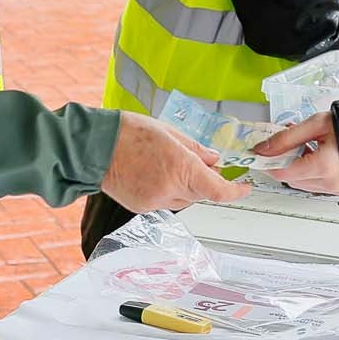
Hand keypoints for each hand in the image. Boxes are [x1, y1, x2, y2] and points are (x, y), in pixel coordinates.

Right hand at [99, 112, 252, 212]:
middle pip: (202, 193)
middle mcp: (170, 188)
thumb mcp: (169, 132)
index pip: (218, 190)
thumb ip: (195, 149)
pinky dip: (168, 191)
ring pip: (184, 199)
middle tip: (204, 164)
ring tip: (169, 164)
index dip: (235, 191)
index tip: (244, 187)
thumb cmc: (127, 133)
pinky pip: (166, 203)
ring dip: (186, 187)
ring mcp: (155, 201)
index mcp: (181, 167)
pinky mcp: (142, 207)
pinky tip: (154, 174)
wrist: (94, 148)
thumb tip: (213, 159)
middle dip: (206, 181)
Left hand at [253, 113, 338, 195]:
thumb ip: (288, 137)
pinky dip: (309, 168)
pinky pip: (315, 182)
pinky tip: (315, 151)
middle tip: (287, 139)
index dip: (268, 159)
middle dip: (283, 159)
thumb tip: (264, 148)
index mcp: (323, 167)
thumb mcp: (319, 123)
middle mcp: (329, 183)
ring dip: (296, 164)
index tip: (262, 149)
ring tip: (305, 142)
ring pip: (301, 181)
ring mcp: (336, 189)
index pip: (280, 171)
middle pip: (289, 178)